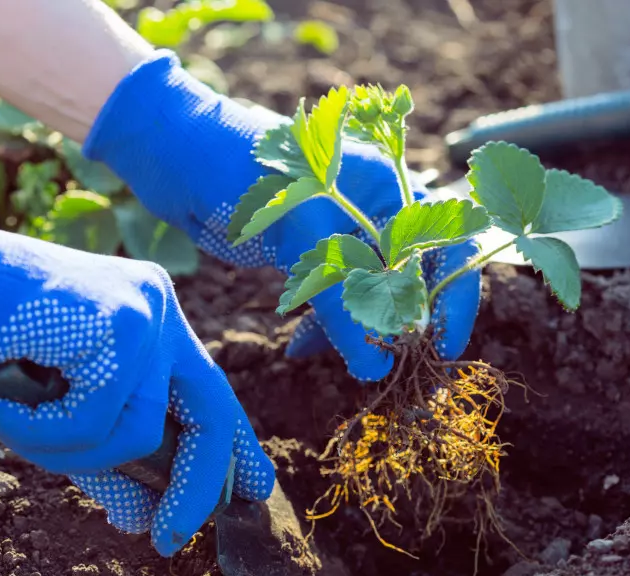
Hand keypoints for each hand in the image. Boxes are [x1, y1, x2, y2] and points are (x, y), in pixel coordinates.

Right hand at [0, 211, 273, 555]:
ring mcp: (146, 312)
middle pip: (210, 410)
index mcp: (149, 319)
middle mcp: (159, 309)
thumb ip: (103, 454)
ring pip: (138, 433)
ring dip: (67, 453)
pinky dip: (35, 432)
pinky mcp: (121, 324)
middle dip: (197, 483)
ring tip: (5, 425)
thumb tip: (141, 516)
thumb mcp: (54, 407)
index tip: (250, 487)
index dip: (231, 445)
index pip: (206, 392)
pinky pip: (95, 423)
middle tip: (170, 538)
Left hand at [84, 51, 481, 381]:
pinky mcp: (310, 256)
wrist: (175, 152)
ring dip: (362, 333)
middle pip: (412, 278)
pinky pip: (332, 301)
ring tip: (351, 366)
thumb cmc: (242, 170)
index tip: (442, 348)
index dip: (455, 298)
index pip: (447, 245)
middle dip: (406, 325)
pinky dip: (323, 328)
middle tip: (395, 367)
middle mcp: (375, 212)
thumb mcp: (299, 235)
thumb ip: (339, 303)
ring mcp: (342, 235)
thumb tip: (377, 368)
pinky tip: (301, 352)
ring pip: (370, 296)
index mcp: (391, 189)